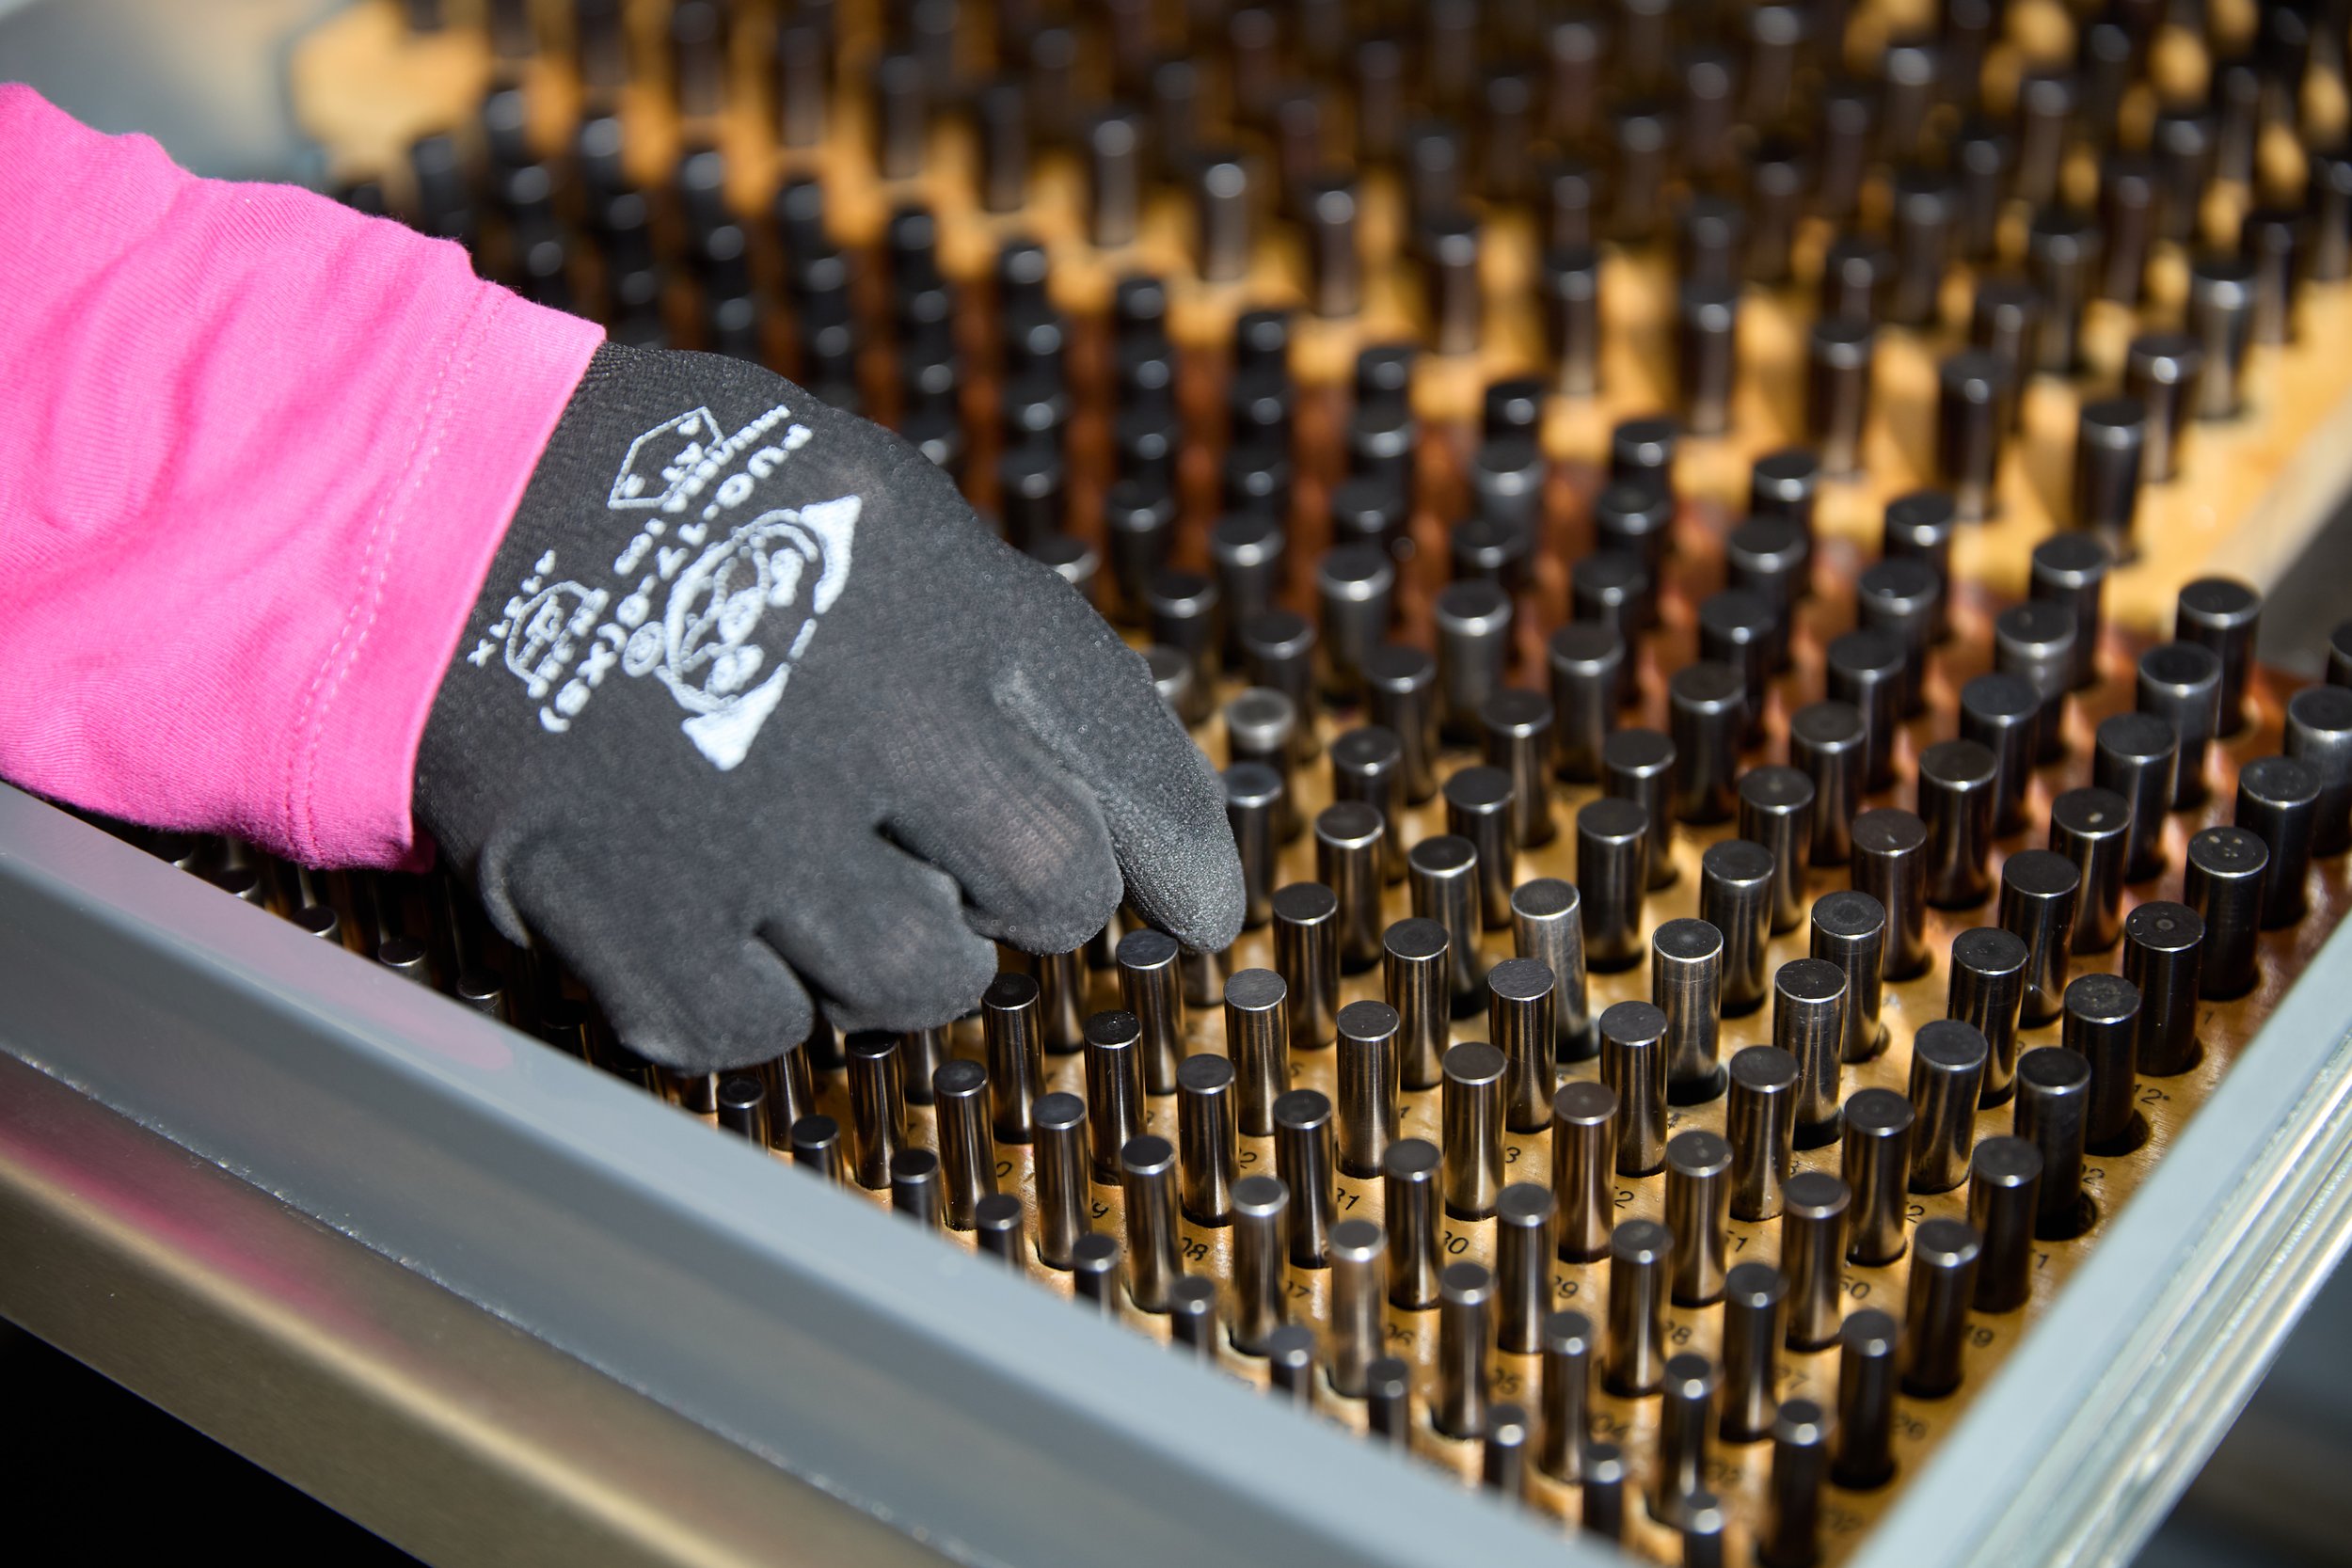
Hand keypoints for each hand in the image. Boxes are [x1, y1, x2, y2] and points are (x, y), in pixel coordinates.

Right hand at [416, 344, 1242, 1070]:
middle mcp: (880, 734)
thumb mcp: (876, 509)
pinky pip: (767, 1031)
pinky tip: (728, 921)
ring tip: (840, 894)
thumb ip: (997, 639)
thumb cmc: (683, 504)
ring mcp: (762, 841)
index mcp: (950, 612)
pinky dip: (764, 997)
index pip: (1127, 760)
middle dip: (1041, 901)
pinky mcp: (648, 928)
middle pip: (1053, 892)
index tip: (1203, 912)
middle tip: (991, 886)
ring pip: (921, 983)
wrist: (447, 520)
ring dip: (905, 960)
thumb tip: (1112, 796)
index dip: (1180, 850)